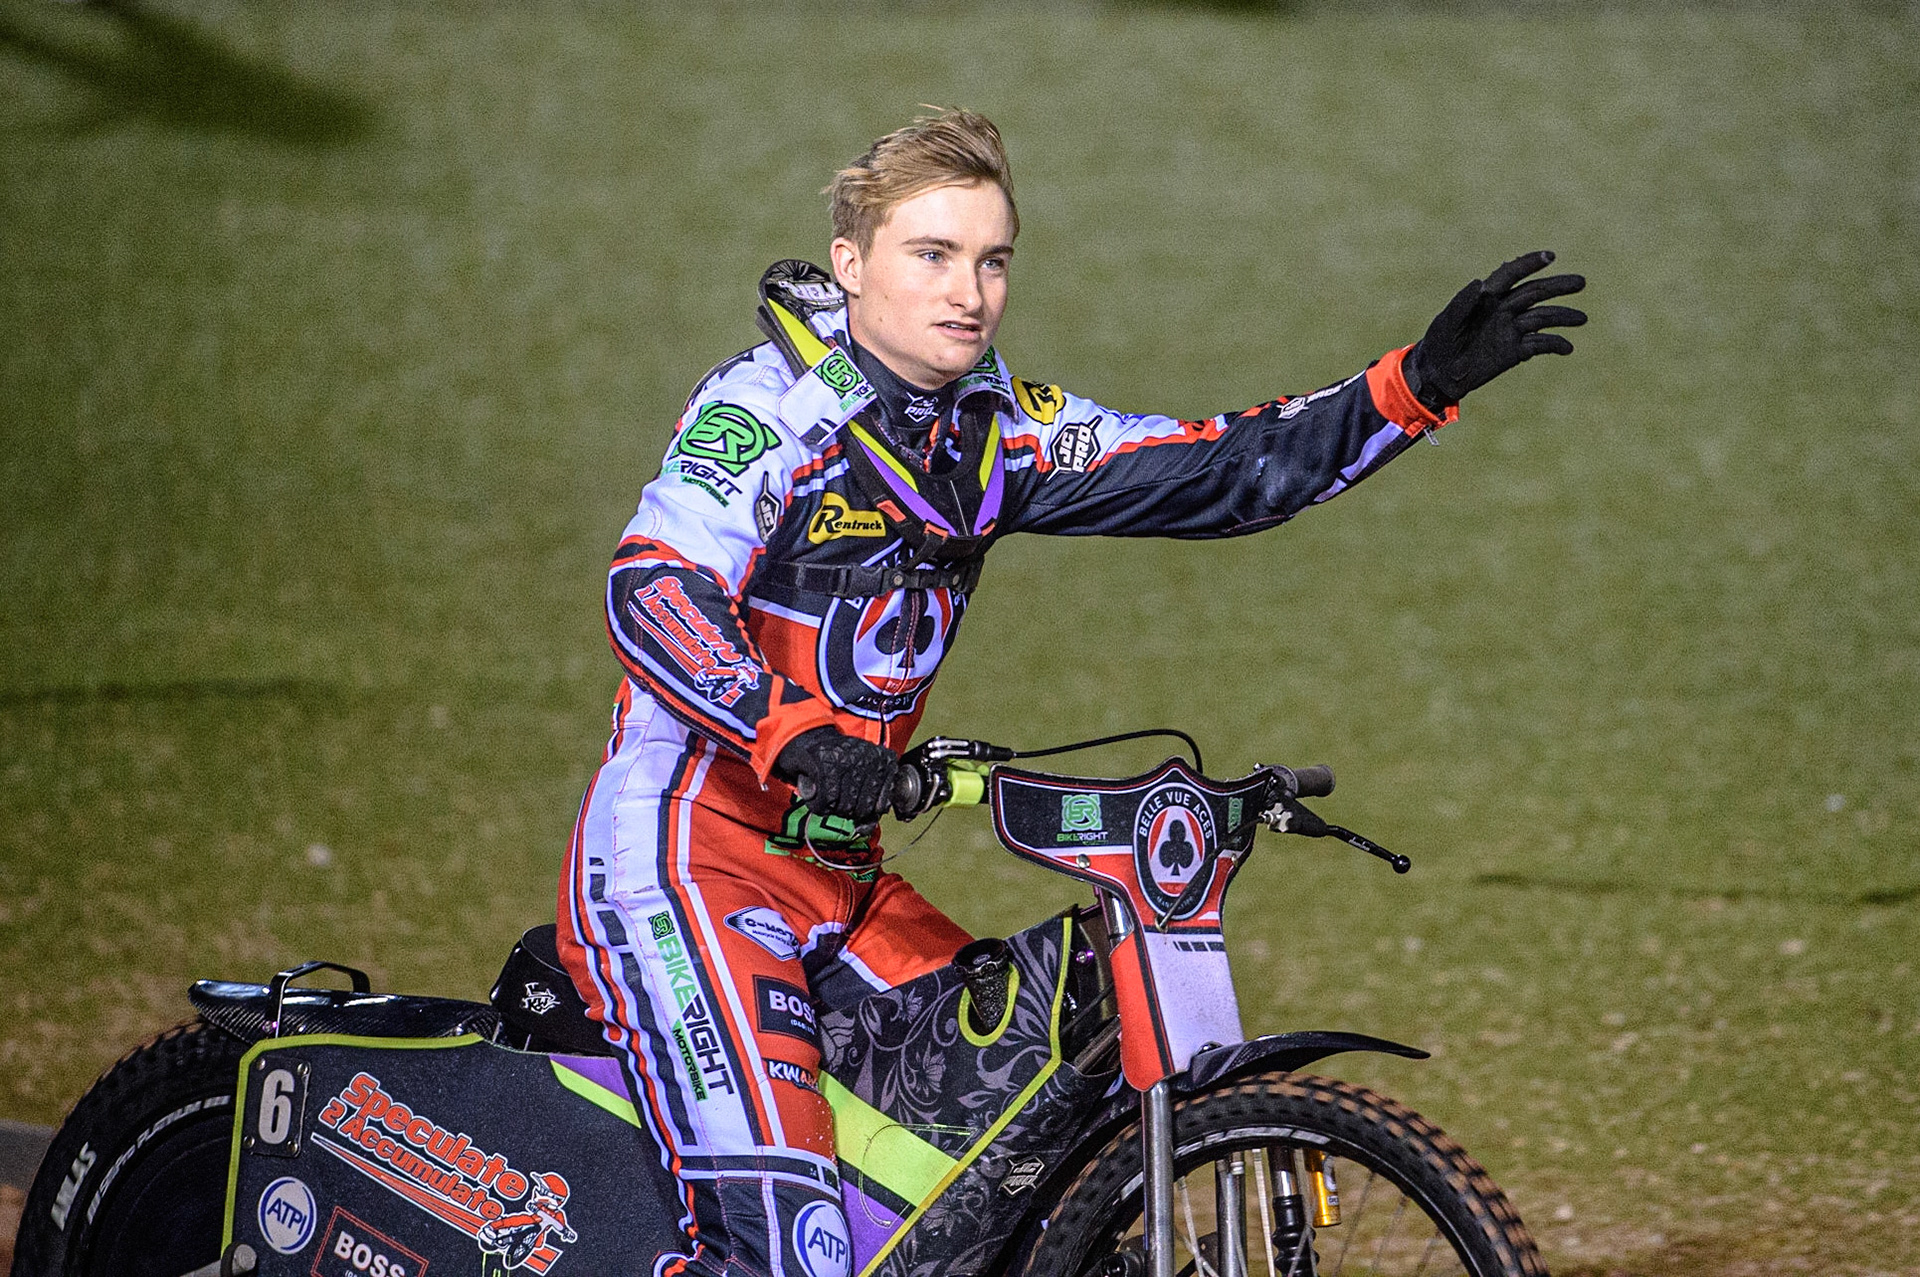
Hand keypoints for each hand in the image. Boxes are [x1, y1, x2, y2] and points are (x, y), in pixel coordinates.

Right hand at [776, 727, 898, 821]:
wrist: (806, 738)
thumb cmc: (835, 764)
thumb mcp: (860, 780)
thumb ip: (869, 805)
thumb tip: (864, 829)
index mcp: (884, 760)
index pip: (882, 805)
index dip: (864, 812)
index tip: (852, 801)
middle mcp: (869, 759)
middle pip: (863, 810)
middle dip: (846, 810)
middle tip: (836, 794)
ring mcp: (849, 761)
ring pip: (845, 808)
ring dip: (831, 807)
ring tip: (826, 790)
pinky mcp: (826, 766)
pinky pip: (826, 804)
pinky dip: (817, 805)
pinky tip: (814, 790)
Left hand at [1405, 251, 1586, 410]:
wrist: (1438, 373)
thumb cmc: (1439, 342)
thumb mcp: (1446, 322)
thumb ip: (1462, 303)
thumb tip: (1479, 283)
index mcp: (1487, 296)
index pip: (1511, 275)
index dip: (1529, 264)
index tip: (1549, 256)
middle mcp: (1503, 309)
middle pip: (1535, 292)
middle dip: (1558, 286)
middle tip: (1581, 282)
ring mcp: (1511, 329)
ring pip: (1542, 317)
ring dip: (1562, 316)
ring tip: (1582, 318)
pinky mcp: (1515, 350)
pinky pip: (1539, 345)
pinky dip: (1554, 345)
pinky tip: (1567, 347)